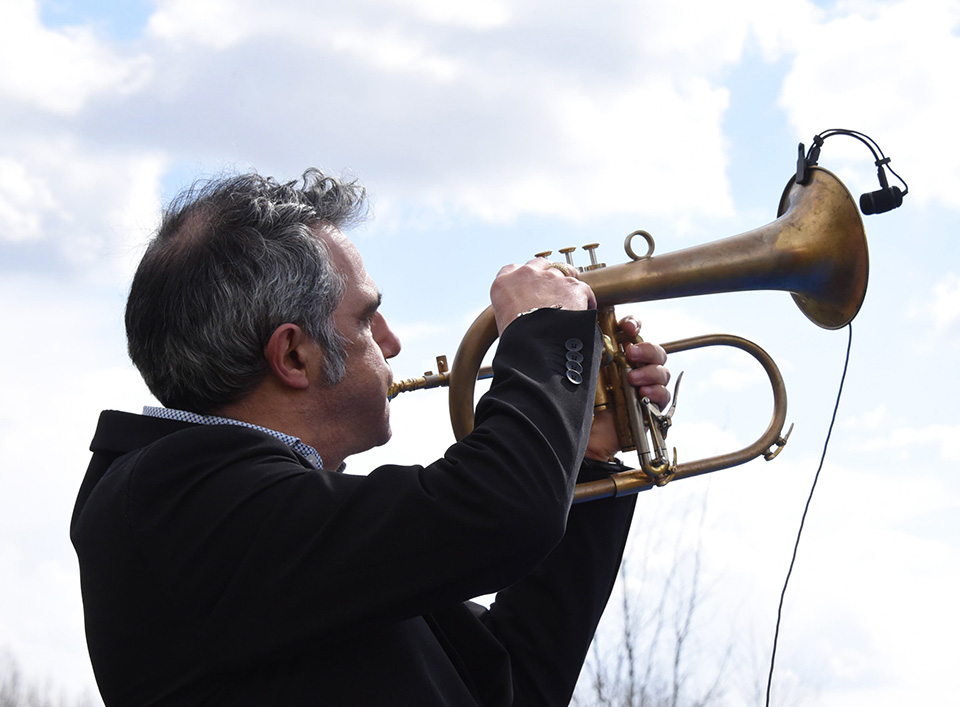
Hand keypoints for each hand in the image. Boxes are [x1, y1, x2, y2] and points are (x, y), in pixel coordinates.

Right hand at [490, 259, 596, 334]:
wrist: (535, 346)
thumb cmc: (517, 340)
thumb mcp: (502, 321)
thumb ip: (510, 309)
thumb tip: (520, 317)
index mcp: (504, 283)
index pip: (513, 269)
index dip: (524, 277)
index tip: (529, 285)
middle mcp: (527, 274)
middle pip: (541, 264)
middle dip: (547, 274)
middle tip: (551, 291)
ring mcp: (551, 278)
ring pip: (564, 271)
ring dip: (566, 284)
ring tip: (570, 300)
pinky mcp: (573, 287)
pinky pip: (583, 289)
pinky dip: (585, 299)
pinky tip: (584, 311)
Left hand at [585, 316, 669, 461]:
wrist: (582, 436)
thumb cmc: (580, 402)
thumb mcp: (582, 370)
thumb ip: (589, 347)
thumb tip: (589, 321)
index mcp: (618, 355)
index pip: (634, 332)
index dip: (635, 325)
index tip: (628, 327)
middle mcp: (634, 369)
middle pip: (656, 351)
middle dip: (647, 349)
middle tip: (631, 353)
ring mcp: (644, 388)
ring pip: (662, 372)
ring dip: (650, 372)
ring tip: (632, 379)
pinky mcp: (649, 408)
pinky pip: (663, 396)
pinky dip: (656, 392)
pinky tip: (642, 393)